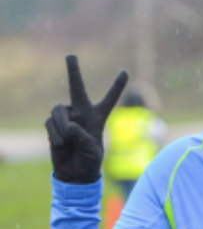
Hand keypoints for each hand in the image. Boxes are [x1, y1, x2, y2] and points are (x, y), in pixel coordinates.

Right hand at [44, 55, 127, 183]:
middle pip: (77, 88)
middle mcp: (82, 113)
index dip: (117, 86)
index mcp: (98, 118)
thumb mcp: (92, 151)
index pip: (109, 99)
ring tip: (66, 141)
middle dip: (73, 72)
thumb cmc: (89, 161)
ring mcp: (67, 118)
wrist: (74, 173)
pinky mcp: (53, 124)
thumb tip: (70, 124)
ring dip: (61, 125)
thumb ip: (82, 137)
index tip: (125, 72)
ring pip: (59, 110)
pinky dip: (55, 134)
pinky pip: (51, 122)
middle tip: (71, 55)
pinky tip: (61, 144)